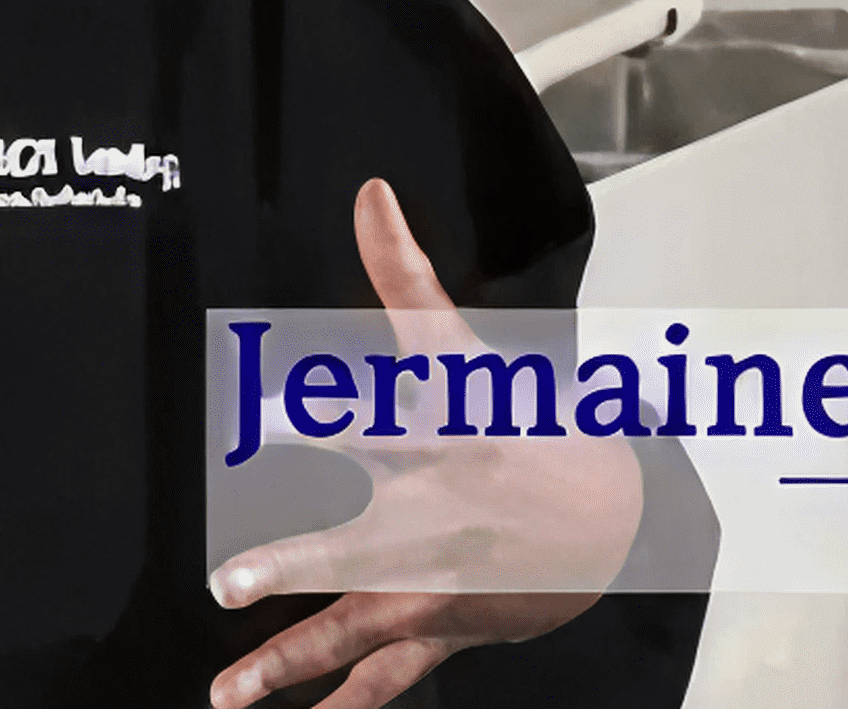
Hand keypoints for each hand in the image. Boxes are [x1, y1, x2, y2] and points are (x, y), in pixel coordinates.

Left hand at [205, 181, 639, 708]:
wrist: (620, 520)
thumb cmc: (531, 424)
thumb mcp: (472, 351)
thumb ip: (404, 276)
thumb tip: (368, 190)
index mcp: (442, 443)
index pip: (376, 418)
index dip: (322, 412)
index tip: (263, 406)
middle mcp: (435, 519)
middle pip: (357, 544)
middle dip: (296, 565)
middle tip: (229, 581)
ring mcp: (438, 585)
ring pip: (357, 629)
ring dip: (290, 662)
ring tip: (226, 694)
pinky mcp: (445, 629)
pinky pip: (388, 677)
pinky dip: (349, 706)